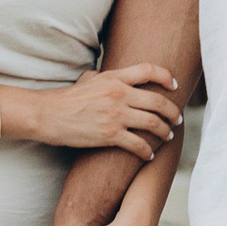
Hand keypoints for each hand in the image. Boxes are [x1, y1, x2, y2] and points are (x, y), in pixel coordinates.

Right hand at [26, 64, 182, 157]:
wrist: (49, 115)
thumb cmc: (66, 98)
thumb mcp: (87, 80)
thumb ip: (102, 76)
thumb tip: (104, 75)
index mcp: (115, 78)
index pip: (149, 70)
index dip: (166, 77)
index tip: (174, 86)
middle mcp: (119, 94)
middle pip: (157, 101)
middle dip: (173, 111)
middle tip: (178, 119)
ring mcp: (115, 115)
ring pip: (153, 123)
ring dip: (165, 131)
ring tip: (168, 136)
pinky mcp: (110, 135)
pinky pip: (137, 144)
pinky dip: (147, 151)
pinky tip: (149, 155)